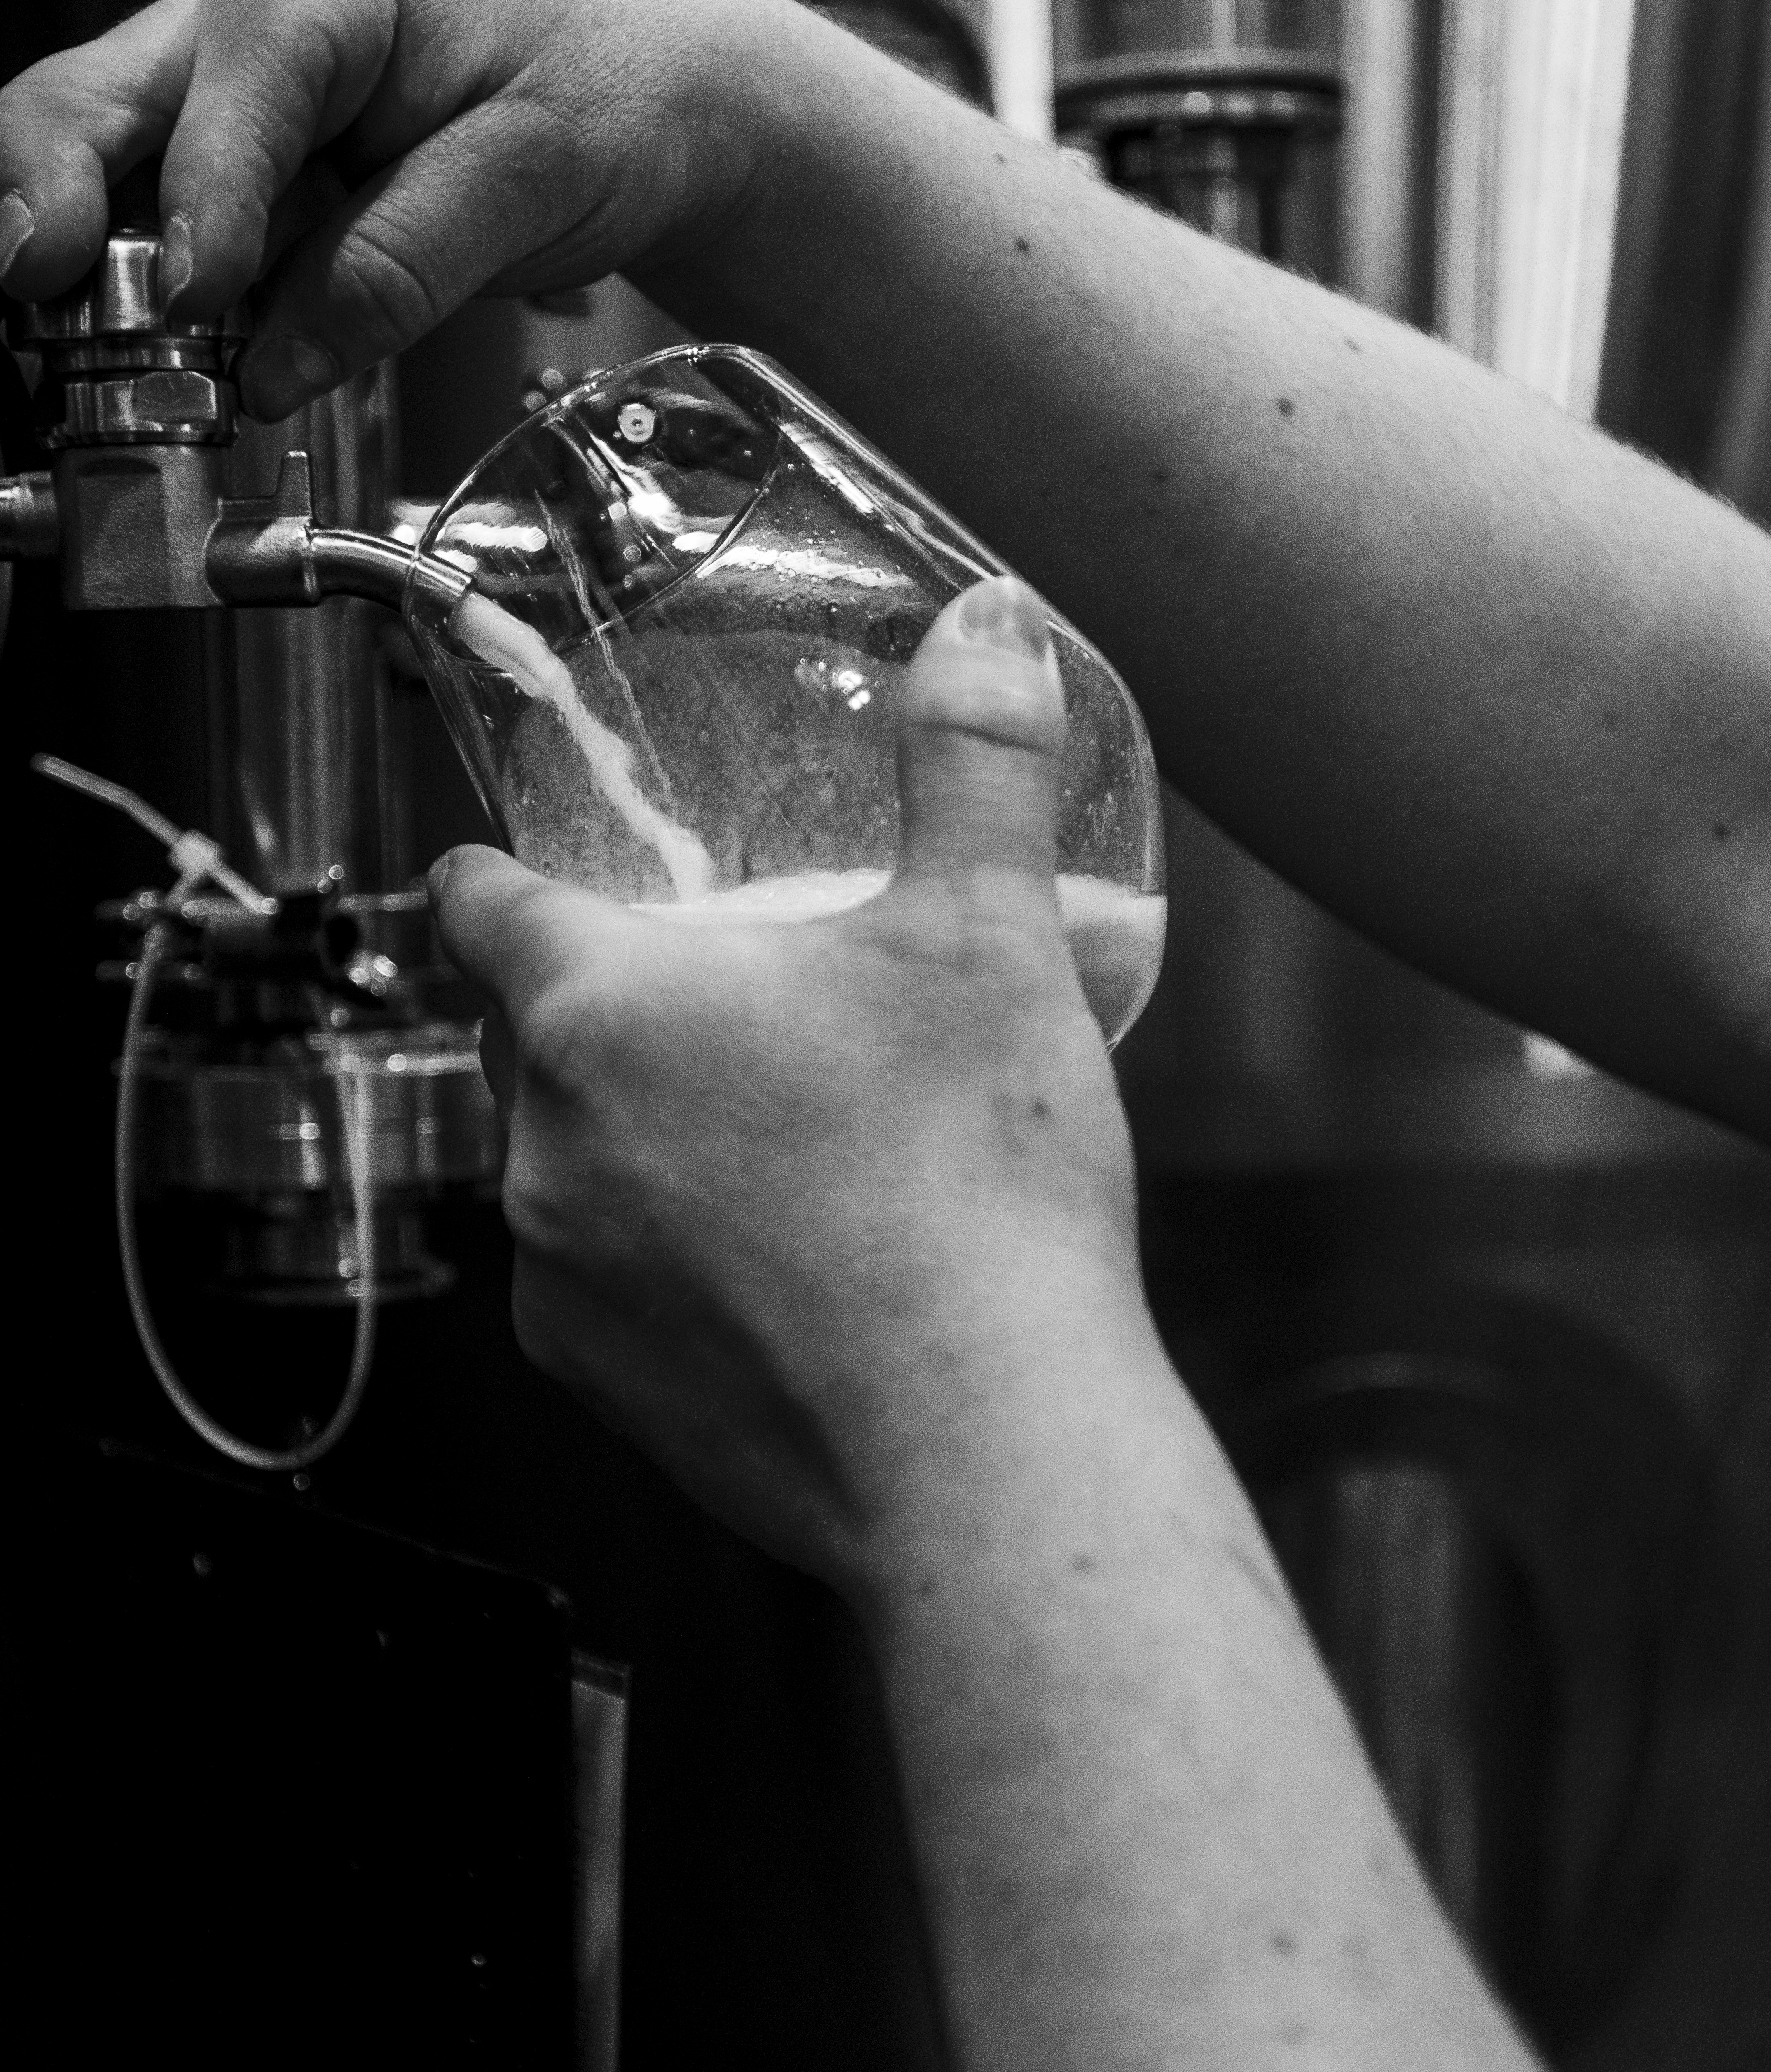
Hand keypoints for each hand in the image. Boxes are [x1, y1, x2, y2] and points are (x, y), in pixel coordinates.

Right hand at [0, 0, 781, 417]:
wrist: (659, 87)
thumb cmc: (615, 83)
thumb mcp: (537, 174)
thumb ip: (404, 264)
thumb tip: (275, 362)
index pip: (224, 85)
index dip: (200, 198)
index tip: (196, 300)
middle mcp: (247, 20)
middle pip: (93, 100)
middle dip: (52, 202)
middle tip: (37, 296)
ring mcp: (232, 100)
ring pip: (105, 173)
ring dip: (91, 268)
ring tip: (104, 354)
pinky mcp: (246, 177)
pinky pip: (164, 237)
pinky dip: (151, 300)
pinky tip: (169, 354)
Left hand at [430, 580, 1148, 1595]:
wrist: (987, 1447)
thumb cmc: (976, 1188)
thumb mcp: (993, 939)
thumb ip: (972, 767)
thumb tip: (984, 624)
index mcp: (595, 1009)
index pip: (476, 903)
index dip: (497, 875)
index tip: (525, 873)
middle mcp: (541, 1143)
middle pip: (524, 1037)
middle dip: (600, 1012)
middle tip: (729, 1010)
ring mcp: (561, 1280)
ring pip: (564, 1166)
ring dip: (638, 1141)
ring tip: (782, 1149)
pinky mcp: (604, 1389)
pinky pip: (603, 1288)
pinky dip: (668, 1264)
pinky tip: (787, 1272)